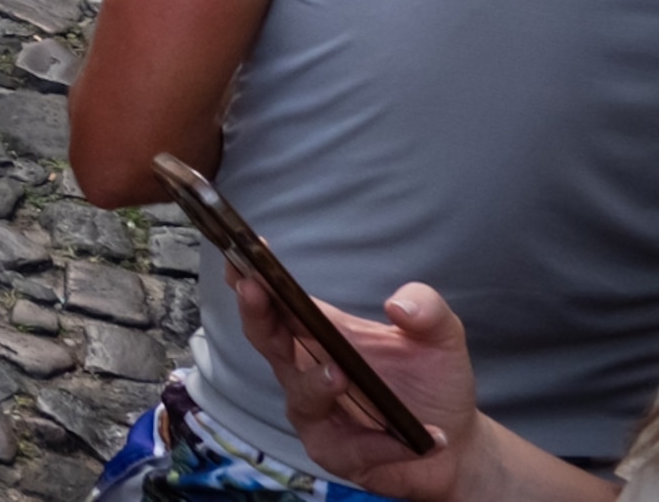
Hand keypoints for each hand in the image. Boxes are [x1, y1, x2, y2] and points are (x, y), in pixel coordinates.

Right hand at [230, 275, 476, 501]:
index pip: (276, 300)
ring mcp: (315, 412)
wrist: (456, 444)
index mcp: (319, 332)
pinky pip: (351, 447)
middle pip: (266, 338)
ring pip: (302, 396)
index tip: (244, 246)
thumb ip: (427, 309)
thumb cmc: (431, 382)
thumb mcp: (440, 336)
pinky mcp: (336, 452)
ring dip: (317, 383)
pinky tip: (419, 438)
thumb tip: (398, 305)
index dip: (253, 274)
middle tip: (254, 288)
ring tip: (340, 374)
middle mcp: (305, 369)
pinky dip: (382, 444)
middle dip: (256, 312)